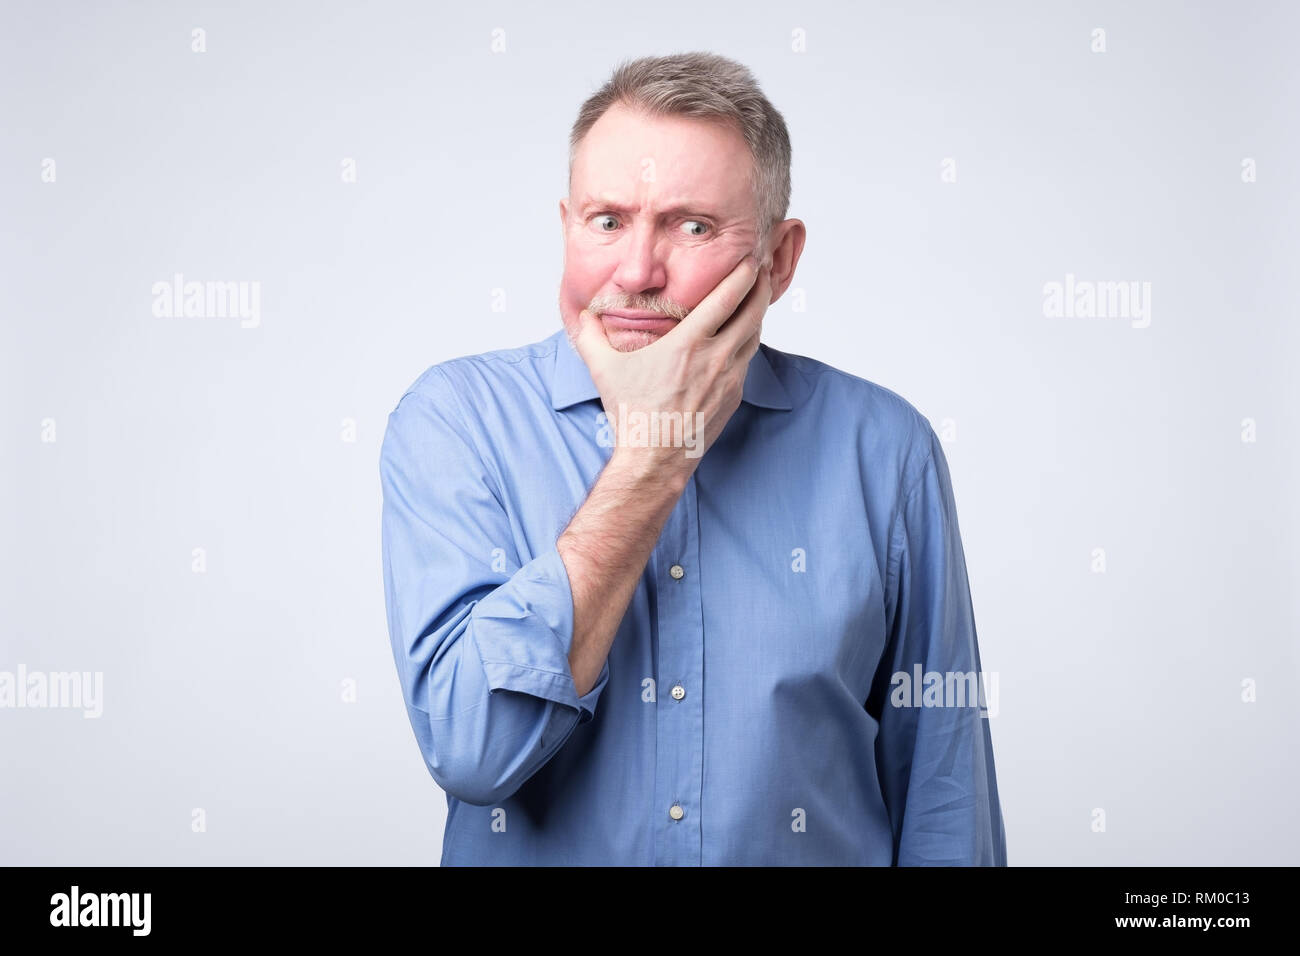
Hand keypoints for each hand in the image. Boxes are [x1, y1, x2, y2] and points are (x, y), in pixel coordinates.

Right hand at [564, 255, 771, 479]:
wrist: (655, 458)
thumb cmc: (632, 414)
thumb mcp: (603, 369)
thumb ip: (590, 335)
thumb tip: (582, 314)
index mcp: (689, 344)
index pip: (727, 298)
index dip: (742, 274)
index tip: (748, 258)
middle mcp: (716, 358)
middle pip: (753, 313)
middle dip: (759, 287)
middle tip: (759, 270)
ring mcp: (730, 379)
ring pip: (754, 336)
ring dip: (757, 314)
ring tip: (754, 298)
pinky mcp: (734, 396)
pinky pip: (747, 361)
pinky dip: (747, 342)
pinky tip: (740, 337)